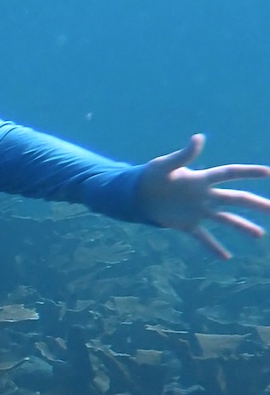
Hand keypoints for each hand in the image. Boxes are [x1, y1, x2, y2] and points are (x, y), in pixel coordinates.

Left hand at [136, 134, 269, 258]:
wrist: (138, 194)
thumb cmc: (152, 175)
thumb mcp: (165, 165)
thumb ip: (183, 155)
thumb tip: (198, 138)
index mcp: (201, 179)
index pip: (229, 174)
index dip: (247, 172)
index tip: (267, 172)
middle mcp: (205, 196)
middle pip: (235, 199)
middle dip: (256, 204)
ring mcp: (198, 211)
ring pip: (225, 219)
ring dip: (242, 226)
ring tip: (259, 235)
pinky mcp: (187, 224)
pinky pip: (202, 238)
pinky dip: (213, 247)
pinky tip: (225, 257)